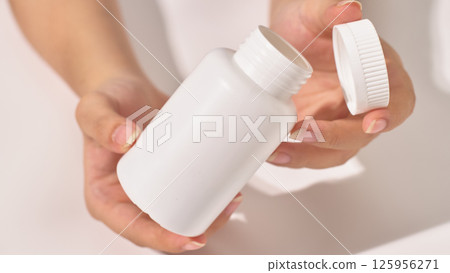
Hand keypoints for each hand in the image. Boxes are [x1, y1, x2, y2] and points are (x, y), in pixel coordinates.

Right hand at [76, 76, 242, 252]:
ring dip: (208, 215)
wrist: (129, 88)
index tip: (189, 238)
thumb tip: (125, 138)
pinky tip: (229, 187)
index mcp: (106, 195)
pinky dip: (210, 194)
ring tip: (232, 199)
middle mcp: (130, 197)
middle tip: (223, 211)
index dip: (162, 240)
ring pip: (181, 213)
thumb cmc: (107, 100)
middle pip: (164, 227)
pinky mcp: (171, 174)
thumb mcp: (93, 108)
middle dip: (195, 229)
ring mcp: (153, 187)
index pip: (133, 229)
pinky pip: (190, 191)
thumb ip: (101, 121)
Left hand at [267, 0, 414, 167]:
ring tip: (278, 152)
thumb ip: (330, 10)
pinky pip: (307, 150)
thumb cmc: (310, 25)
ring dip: (305, 156)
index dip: (390, 114)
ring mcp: (335, 122)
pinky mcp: (312, 130)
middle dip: (332, 139)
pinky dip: (290, 154)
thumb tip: (349, 10)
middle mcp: (360, 106)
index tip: (372, 121)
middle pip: (359, 135)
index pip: (398, 100)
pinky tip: (270, 150)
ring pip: (331, 152)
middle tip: (303, 133)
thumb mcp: (316, 13)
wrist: (286, 37)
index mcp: (380, 77)